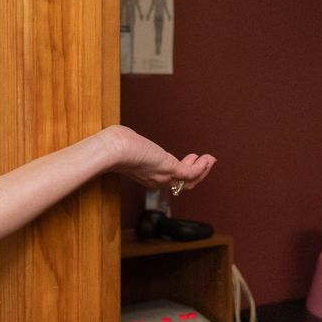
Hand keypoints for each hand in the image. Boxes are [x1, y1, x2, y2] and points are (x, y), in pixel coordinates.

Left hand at [99, 125, 215, 193]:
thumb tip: (127, 136)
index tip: (189, 161)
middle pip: (182, 185)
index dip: (181, 174)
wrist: (113, 149)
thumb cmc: (115, 146)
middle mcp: (156, 180)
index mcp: (147, 177)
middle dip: (196, 174)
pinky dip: (202, 168)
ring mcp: (163, 176)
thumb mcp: (127, 146)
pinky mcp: (168, 169)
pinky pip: (190, 174)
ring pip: (189, 182)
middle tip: (203, 162)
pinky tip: (207, 159)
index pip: (169, 182)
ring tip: (208, 160)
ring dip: (202, 171)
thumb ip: (132, 146)